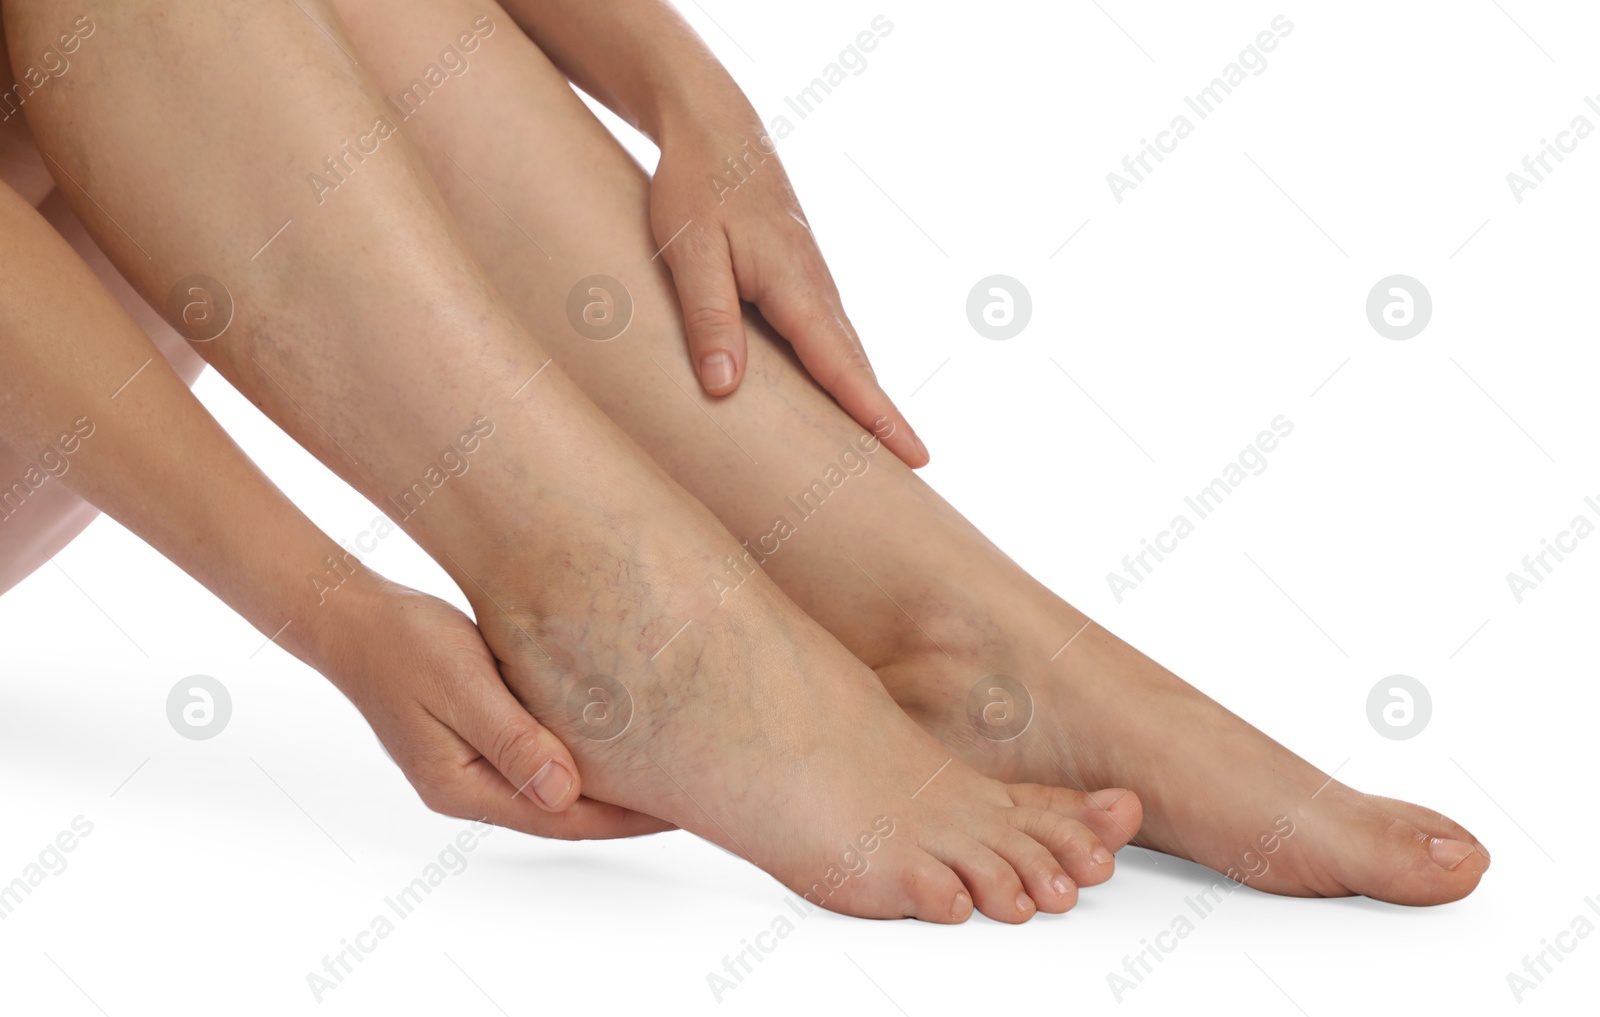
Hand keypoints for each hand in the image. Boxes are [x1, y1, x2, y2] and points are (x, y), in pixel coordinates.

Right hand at [316, 577, 673, 838]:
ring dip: (608, 789)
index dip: (625, 818)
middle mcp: (468, 787)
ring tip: (669, 779)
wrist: (354, 619)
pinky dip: (583, 759)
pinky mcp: (479, 740)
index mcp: (461, 785)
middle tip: (696, 800)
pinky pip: (542, 761)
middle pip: (563, 814)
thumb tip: (564, 793)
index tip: (681, 810)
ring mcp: (472, 767)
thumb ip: (512, 740)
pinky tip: (618, 746)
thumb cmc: (405, 644)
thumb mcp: (461, 686)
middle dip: (628, 811)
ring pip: (555, 789)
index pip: (561, 818)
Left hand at [649, 112, 927, 467]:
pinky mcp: (801, 279)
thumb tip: (725, 389)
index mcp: (795, 284)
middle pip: (858, 366)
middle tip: (916, 468)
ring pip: (847, 352)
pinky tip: (844, 396)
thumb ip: (708, 318)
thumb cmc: (695, 186)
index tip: (913, 455)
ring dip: (869, 398)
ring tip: (887, 446)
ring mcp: (813, 282)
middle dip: (886, 418)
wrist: (713, 126)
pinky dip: (846, 372)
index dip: (875, 415)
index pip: (841, 366)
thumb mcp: (688, 252)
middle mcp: (816, 287)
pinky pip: (830, 337)